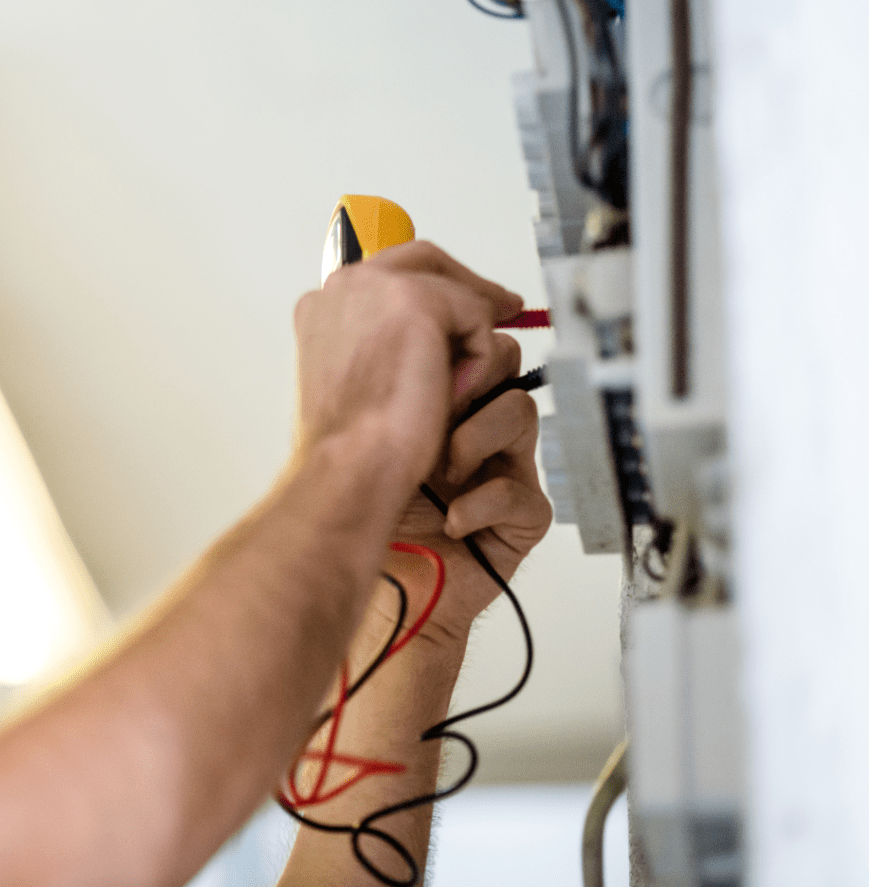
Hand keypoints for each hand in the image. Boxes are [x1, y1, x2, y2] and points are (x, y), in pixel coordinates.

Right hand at [292, 241, 524, 498]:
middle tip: (507, 308)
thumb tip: (429, 337)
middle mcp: (345, 285)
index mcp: (324, 306)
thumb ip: (383, 345)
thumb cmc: (351, 446)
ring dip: (471, 339)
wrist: (350, 468)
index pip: (389, 275)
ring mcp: (378, 286)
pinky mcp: (417, 299)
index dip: (434, 288)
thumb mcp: (361, 383)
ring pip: (455, 292)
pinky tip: (454, 396)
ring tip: (462, 391)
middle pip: (424, 261)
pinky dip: (478, 360)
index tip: (467, 307)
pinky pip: (477, 316)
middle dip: (468, 286)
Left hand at [369, 332, 552, 648]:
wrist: (380, 584)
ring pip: (519, 411)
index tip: (456, 328)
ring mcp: (503, 465)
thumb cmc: (372, 505)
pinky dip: (476, 503)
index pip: (471, 332)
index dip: (465, 328)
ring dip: (469, 440)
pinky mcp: (522, 514)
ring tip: (438, 473)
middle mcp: (475, 422)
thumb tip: (403, 306)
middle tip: (433, 409)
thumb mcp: (369, 416)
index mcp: (440, 392)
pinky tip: (450, 516)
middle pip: (503, 359)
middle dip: (466, 379)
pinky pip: (518, 489)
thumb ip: (393, 360)